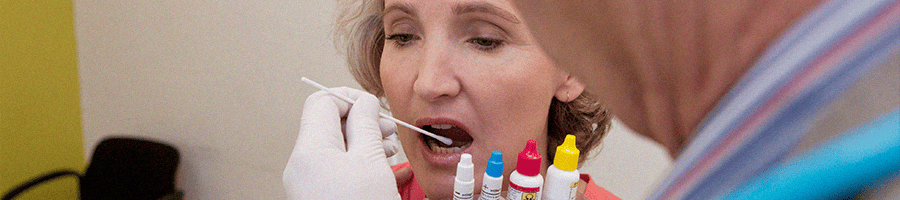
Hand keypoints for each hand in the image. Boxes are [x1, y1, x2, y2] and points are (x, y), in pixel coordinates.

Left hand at [283, 87, 400, 198]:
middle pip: (330, 124)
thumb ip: (366, 124)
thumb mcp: (371, 161)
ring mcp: (308, 181)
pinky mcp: (317, 193)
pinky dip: (358, 161)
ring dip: (364, 142)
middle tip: (387, 129)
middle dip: (362, 121)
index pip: (323, 101)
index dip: (352, 97)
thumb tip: (364, 102)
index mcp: (310, 150)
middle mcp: (303, 165)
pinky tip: (380, 167)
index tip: (374, 106)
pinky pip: (336, 167)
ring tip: (388, 151)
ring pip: (336, 147)